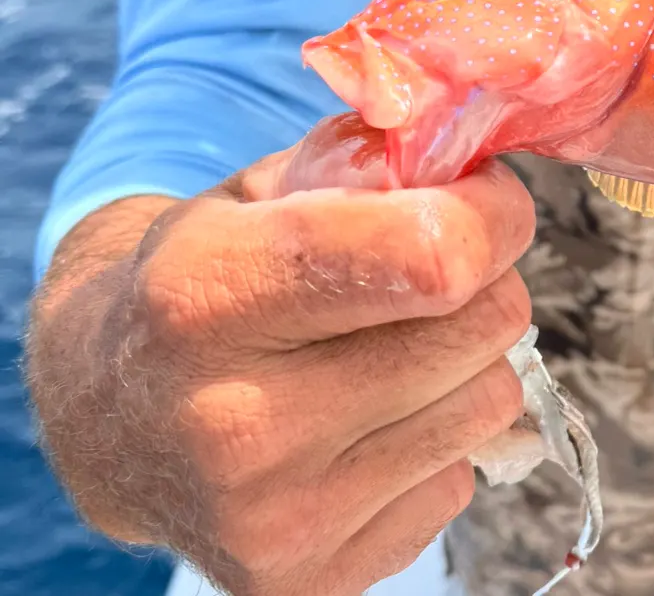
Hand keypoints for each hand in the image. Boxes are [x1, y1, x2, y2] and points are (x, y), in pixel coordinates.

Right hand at [25, 151, 535, 595]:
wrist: (106, 419)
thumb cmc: (206, 279)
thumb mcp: (262, 190)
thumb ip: (374, 161)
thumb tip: (486, 157)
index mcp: (212, 294)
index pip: (432, 257)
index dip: (492, 215)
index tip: (491, 200)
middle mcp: (236, 422)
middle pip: (481, 325)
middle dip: (483, 280)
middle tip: (434, 275)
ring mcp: (273, 520)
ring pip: (490, 402)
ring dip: (467, 362)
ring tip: (394, 347)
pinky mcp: (304, 584)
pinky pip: (460, 481)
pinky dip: (435, 441)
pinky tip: (366, 425)